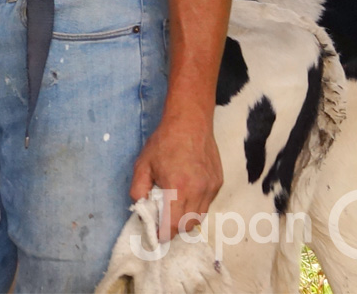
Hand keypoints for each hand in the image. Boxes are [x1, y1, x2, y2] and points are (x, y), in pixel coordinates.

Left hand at [128, 112, 221, 240]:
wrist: (190, 122)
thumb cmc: (164, 142)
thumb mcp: (142, 165)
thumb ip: (138, 190)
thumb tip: (142, 209)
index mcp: (178, 187)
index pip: (173, 224)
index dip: (163, 234)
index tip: (156, 235)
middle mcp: (198, 191)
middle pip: (187, 225)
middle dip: (174, 228)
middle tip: (163, 221)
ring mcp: (211, 187)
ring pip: (199, 216)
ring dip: (186, 218)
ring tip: (174, 207)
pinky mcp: (218, 183)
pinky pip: (207, 204)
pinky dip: (196, 205)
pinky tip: (186, 193)